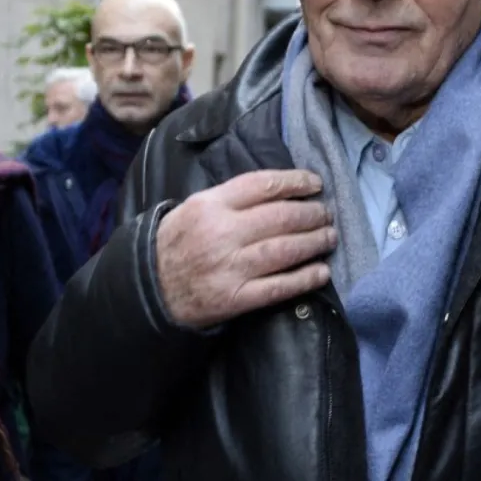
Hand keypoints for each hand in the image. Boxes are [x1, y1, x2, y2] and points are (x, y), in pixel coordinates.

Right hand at [155, 169, 335, 328]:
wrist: (150, 288)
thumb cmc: (178, 241)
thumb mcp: (196, 207)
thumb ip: (233, 197)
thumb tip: (281, 189)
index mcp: (211, 205)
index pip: (263, 185)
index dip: (295, 182)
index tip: (316, 184)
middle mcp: (222, 234)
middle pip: (281, 217)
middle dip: (312, 214)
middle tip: (327, 214)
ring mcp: (230, 268)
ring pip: (285, 250)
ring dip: (315, 242)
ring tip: (329, 237)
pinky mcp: (235, 299)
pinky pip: (279, 287)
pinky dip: (305, 279)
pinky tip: (322, 272)